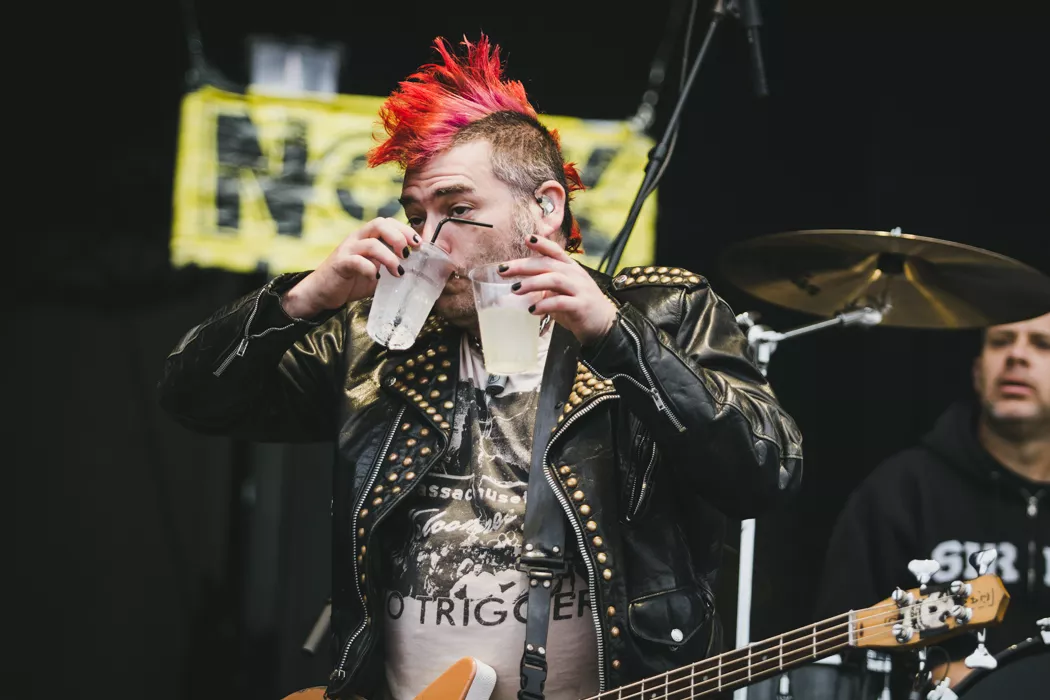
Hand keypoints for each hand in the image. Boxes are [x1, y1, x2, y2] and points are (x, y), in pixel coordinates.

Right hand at [282, 218, 420, 317]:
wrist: (322, 292)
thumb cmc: (351, 280)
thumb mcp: (376, 271)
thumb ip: (390, 266)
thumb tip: (416, 271)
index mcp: (367, 236)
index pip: (387, 222)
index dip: (405, 230)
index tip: (418, 244)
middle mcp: (357, 238)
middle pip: (380, 224)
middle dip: (399, 237)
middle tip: (407, 254)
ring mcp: (347, 249)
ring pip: (372, 243)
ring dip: (389, 257)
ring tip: (397, 272)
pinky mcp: (340, 264)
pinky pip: (357, 261)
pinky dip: (370, 269)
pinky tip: (375, 279)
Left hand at [499, 235, 616, 345]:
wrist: (603, 324)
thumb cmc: (578, 306)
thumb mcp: (561, 290)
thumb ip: (545, 284)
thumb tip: (518, 283)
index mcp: (570, 268)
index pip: (555, 251)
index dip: (541, 243)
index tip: (526, 238)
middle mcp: (575, 275)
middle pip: (548, 264)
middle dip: (523, 266)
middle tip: (503, 270)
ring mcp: (580, 289)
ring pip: (554, 279)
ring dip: (532, 283)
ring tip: (515, 289)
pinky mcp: (581, 306)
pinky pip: (561, 302)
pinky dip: (544, 304)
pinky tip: (532, 310)